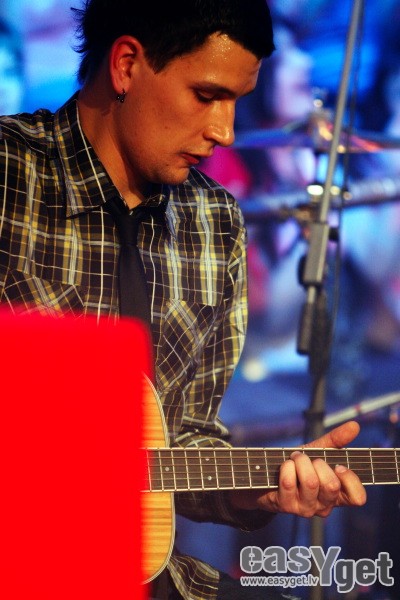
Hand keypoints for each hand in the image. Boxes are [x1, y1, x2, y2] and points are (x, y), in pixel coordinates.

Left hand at [229, 420, 366, 517]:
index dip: (350, 480)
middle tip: (309, 459)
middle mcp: (324, 505)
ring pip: (311, 482)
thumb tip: (355, 425)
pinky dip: (286, 467)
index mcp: (337, 494)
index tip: (338, 466)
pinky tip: (284, 465)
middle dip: (318, 463)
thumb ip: (337, 440)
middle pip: (332, 486)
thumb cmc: (298, 466)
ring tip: (295, 458)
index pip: (357, 498)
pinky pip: (289, 482)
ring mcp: (305, 508)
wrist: (267, 474)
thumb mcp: (318, 451)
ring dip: (300, 462)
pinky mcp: (286, 506)